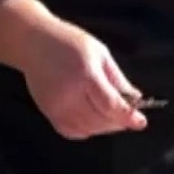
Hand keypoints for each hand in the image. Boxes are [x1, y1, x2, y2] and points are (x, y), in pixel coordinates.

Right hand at [20, 18, 147, 139]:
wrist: (32, 42)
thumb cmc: (68, 42)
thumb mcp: (100, 53)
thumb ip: (117, 79)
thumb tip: (136, 98)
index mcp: (86, 75)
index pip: (111, 106)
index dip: (128, 117)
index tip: (141, 121)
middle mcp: (70, 95)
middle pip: (101, 121)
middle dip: (119, 122)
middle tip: (129, 117)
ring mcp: (56, 106)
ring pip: (88, 129)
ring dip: (104, 127)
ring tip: (112, 117)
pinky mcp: (48, 112)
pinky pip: (71, 131)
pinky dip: (86, 130)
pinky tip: (93, 119)